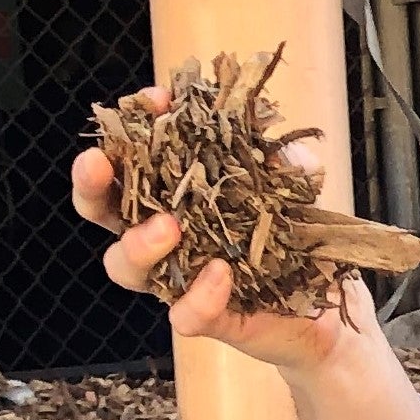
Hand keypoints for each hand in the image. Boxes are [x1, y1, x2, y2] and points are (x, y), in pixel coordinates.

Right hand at [71, 94, 369, 373]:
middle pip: (102, 211)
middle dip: (91, 184)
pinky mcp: (206, 317)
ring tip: (168, 226)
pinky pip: (185, 313)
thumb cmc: (296, 239)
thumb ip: (284, 157)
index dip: (133, 130)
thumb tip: (264, 132)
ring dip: (138, 242)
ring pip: (126, 266)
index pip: (133, 160)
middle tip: (98, 163)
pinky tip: (219, 272)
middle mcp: (162, 237)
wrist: (328, 308)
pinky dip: (198, 294)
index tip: (153, 101)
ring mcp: (178, 279)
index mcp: (172, 196)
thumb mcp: (296, 187)